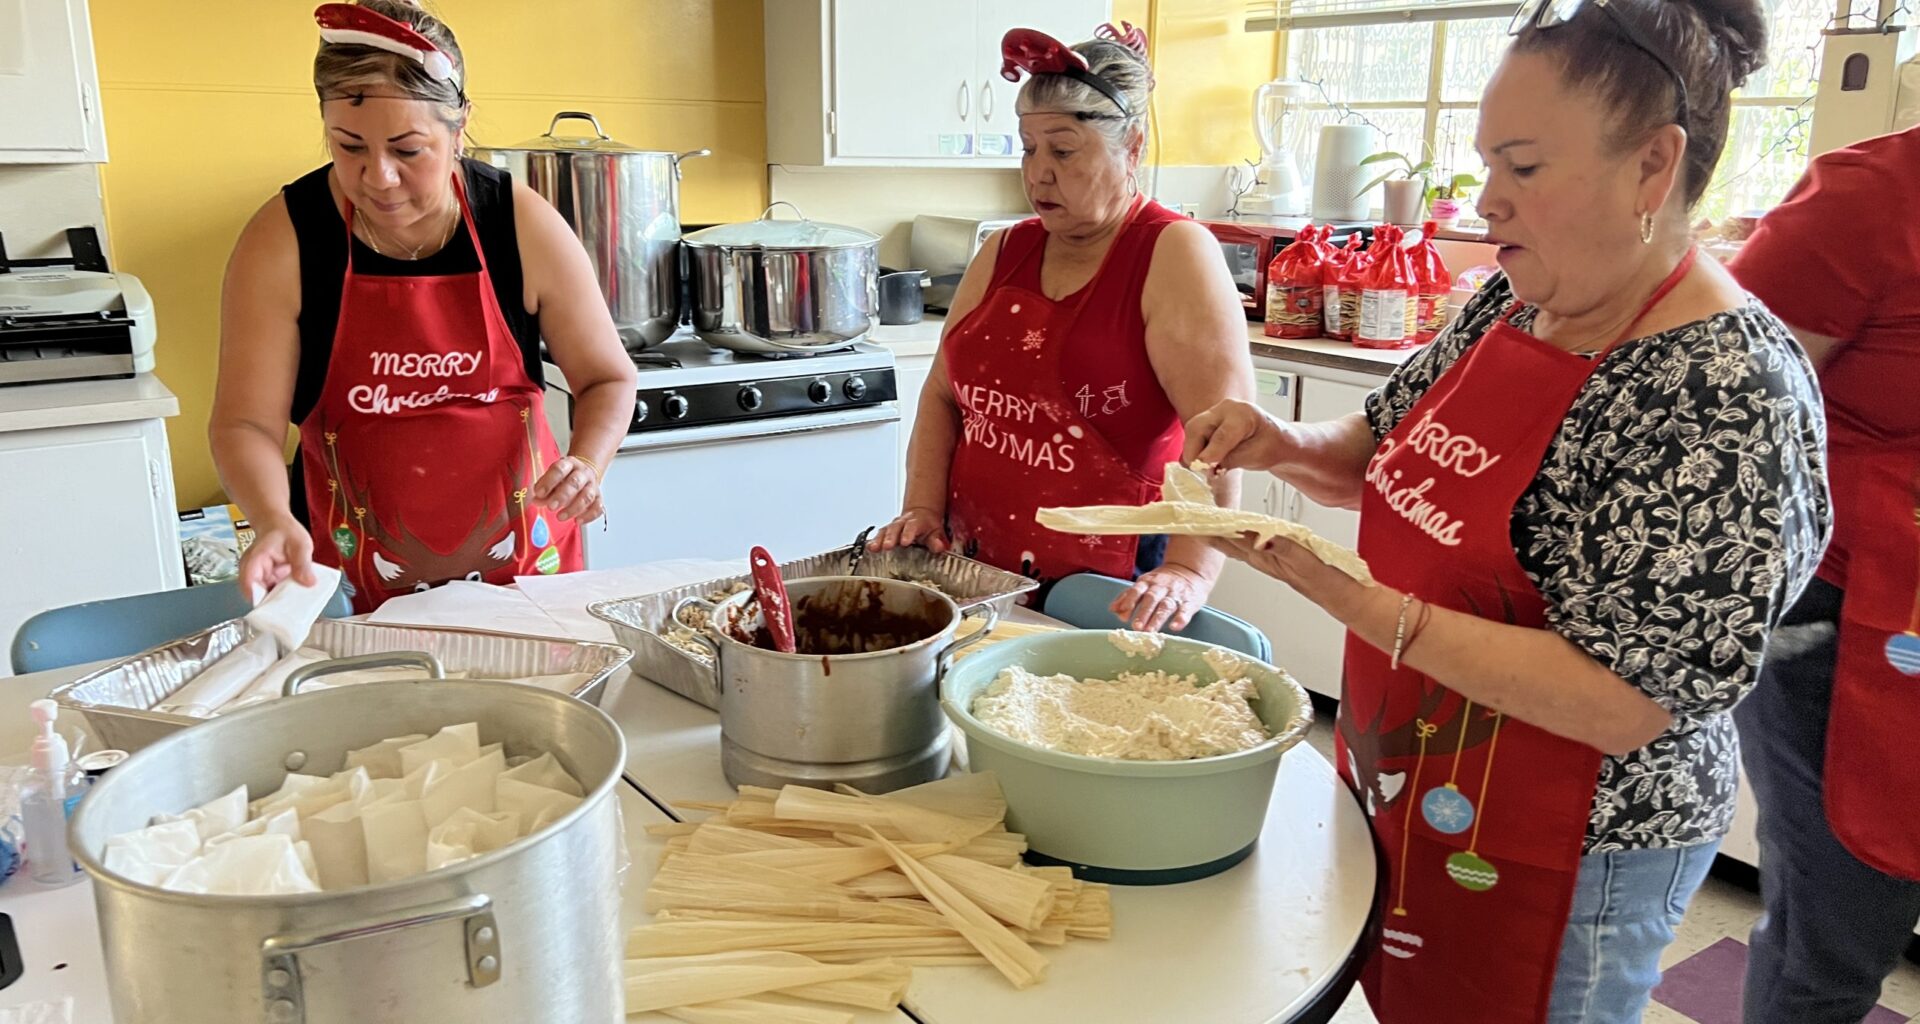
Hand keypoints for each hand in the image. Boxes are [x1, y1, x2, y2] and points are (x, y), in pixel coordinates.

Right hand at [238, 515, 314, 604]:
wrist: (279, 525)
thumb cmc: (285, 531)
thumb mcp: (300, 545)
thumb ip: (302, 563)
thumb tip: (308, 583)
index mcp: (255, 561)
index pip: (249, 584)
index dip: (258, 600)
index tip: (272, 610)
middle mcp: (252, 572)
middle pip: (256, 596)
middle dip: (271, 606)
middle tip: (290, 614)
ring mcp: (259, 578)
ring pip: (265, 597)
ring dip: (278, 603)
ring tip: (295, 610)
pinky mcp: (267, 581)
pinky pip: (273, 593)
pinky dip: (282, 598)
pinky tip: (295, 601)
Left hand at [532, 455, 603, 523]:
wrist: (584, 474)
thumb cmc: (565, 478)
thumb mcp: (552, 478)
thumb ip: (544, 490)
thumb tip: (536, 500)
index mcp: (569, 464)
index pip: (559, 469)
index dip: (549, 482)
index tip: (539, 493)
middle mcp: (583, 473)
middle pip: (575, 483)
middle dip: (562, 496)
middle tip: (551, 507)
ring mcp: (593, 485)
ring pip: (587, 496)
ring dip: (573, 508)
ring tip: (560, 516)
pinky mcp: (599, 498)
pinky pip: (597, 508)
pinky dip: (588, 516)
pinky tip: (577, 521)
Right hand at [869, 507, 948, 552]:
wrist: (920, 513)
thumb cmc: (927, 525)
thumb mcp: (936, 531)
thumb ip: (937, 539)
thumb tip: (940, 546)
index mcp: (916, 522)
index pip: (912, 526)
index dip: (907, 533)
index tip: (905, 542)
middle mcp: (902, 522)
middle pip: (895, 528)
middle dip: (890, 537)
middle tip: (887, 546)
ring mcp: (893, 526)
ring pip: (884, 531)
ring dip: (879, 540)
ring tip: (874, 548)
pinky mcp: (886, 531)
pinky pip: (878, 535)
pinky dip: (873, 541)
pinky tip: (869, 548)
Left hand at [1110, 562, 1210, 632]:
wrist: (1189, 571)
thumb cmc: (1162, 582)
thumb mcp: (1144, 584)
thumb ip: (1128, 596)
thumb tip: (1113, 609)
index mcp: (1148, 582)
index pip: (1137, 591)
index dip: (1130, 602)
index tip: (1124, 615)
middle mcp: (1161, 587)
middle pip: (1151, 599)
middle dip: (1143, 613)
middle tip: (1136, 627)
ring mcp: (1176, 594)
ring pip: (1166, 605)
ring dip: (1157, 618)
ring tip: (1150, 631)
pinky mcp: (1190, 601)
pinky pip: (1185, 610)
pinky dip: (1180, 619)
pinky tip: (1175, 627)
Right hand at [1183, 399, 1292, 472]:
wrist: (1276, 441)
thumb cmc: (1272, 446)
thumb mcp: (1256, 456)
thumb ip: (1230, 460)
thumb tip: (1206, 466)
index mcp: (1243, 413)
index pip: (1222, 434)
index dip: (1211, 452)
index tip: (1204, 467)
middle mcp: (1225, 409)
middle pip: (1197, 428)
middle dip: (1194, 451)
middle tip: (1200, 471)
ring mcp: (1214, 414)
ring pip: (1192, 433)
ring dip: (1194, 453)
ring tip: (1209, 468)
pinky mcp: (1208, 424)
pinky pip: (1194, 437)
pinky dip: (1196, 452)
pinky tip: (1208, 462)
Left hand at [1210, 532, 1368, 622]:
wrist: (1346, 597)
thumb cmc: (1329, 581)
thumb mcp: (1306, 562)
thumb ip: (1284, 548)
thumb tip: (1260, 538)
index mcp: (1268, 559)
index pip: (1234, 541)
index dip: (1215, 531)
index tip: (1196, 521)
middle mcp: (1267, 561)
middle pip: (1233, 545)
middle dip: (1213, 534)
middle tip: (1194, 522)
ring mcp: (1275, 563)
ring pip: (1243, 547)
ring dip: (1227, 536)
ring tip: (1212, 526)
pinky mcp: (1285, 562)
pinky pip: (1259, 548)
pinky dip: (1248, 539)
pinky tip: (1246, 536)